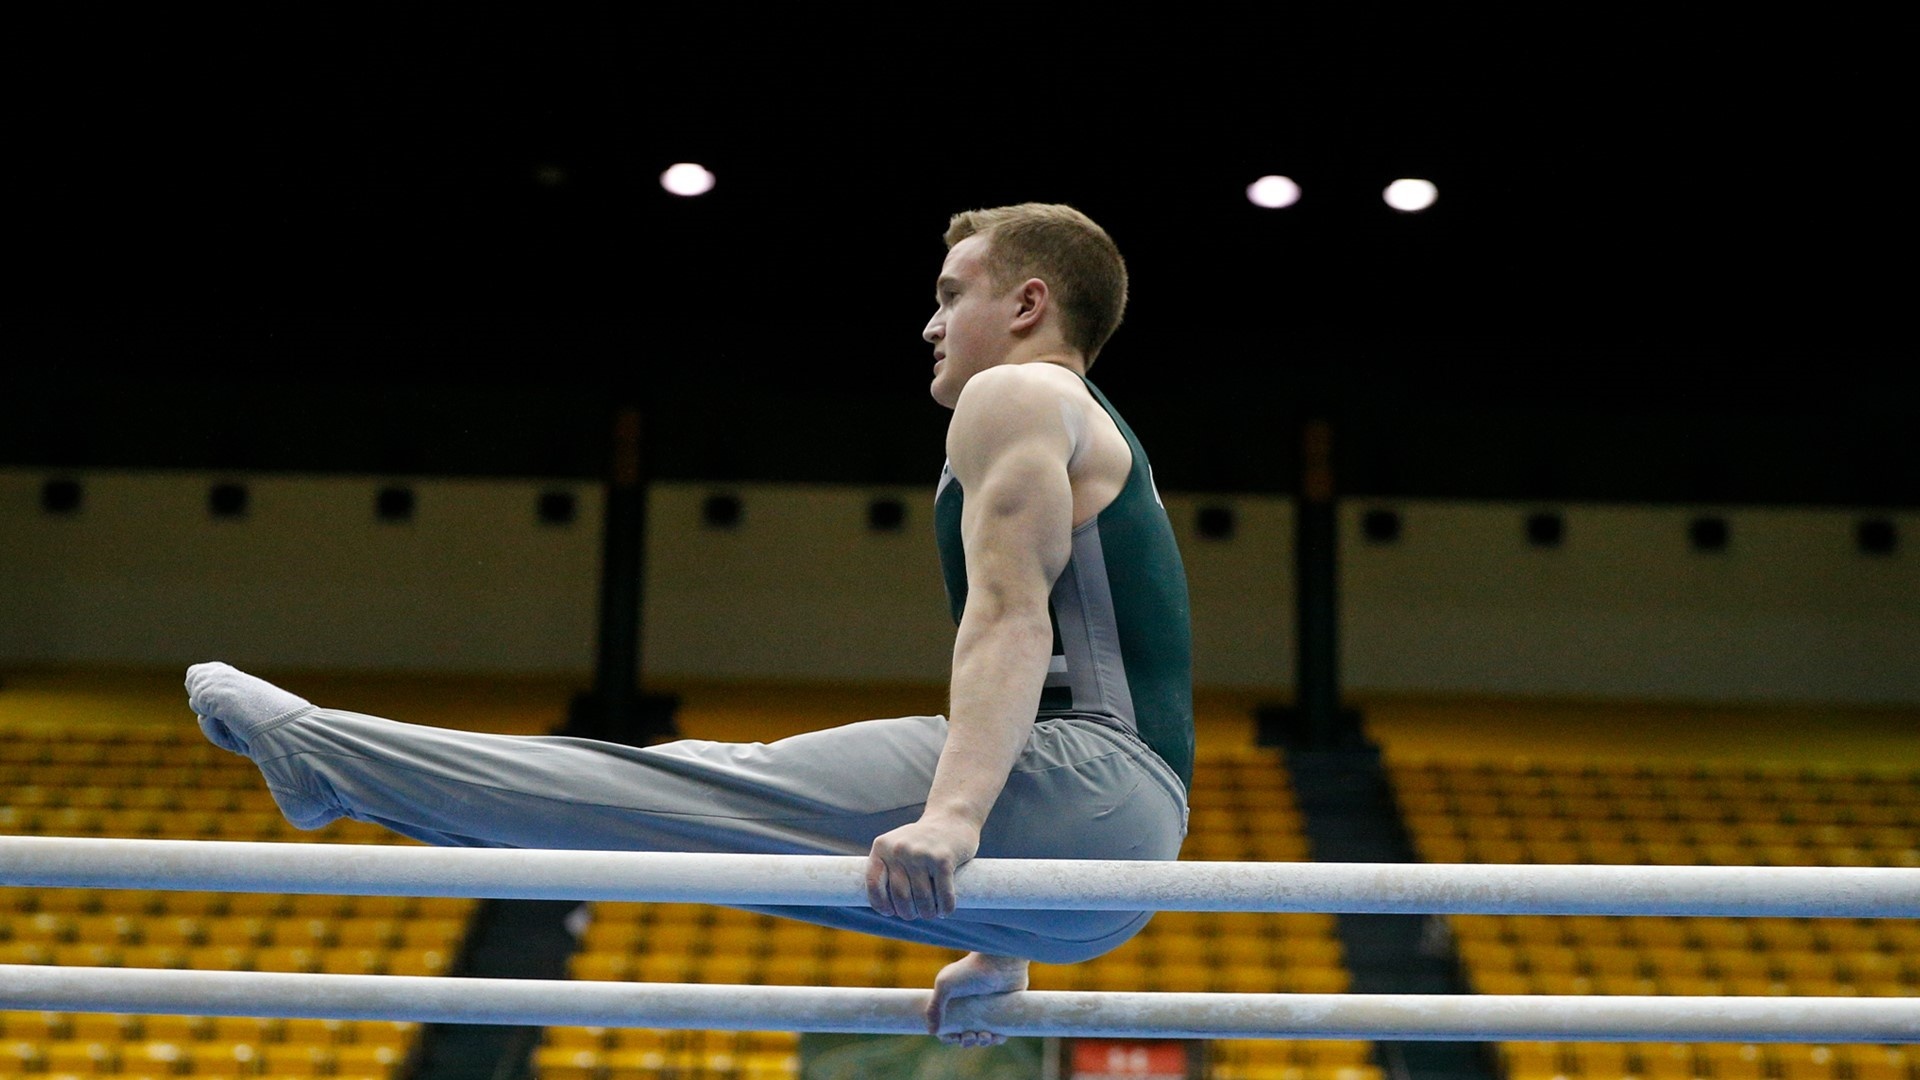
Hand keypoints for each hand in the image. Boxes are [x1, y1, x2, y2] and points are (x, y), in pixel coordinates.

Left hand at [865, 815, 979, 919]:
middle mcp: (899, 849)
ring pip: (922, 899)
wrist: (952, 818)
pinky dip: (945, 908)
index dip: (881, 904)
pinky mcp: (944, 859)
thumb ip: (888, 869)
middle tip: (915, 914)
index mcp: (882, 847)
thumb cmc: (922, 840)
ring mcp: (921, 853)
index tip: (890, 912)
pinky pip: (943, 895)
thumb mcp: (897, 846)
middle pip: (900, 896)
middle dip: (908, 912)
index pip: (874, 883)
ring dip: (927, 913)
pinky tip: (945, 910)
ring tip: (931, 913)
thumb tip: (885, 906)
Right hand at [925, 952, 1028, 1045]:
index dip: (948, 1036)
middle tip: (970, 1036)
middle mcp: (970, 1006)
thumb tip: (932, 1031)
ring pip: (983, 1036)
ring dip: (982, 1042)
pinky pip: (1001, 1032)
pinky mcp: (1004, 1010)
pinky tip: (995, 1036)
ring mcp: (988, 1009)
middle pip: (965, 1034)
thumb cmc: (971, 970)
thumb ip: (934, 1008)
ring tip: (984, 1036)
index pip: (947, 1026)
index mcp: (954, 1001)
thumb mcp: (946, 985)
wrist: (1000, 961)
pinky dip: (997, 1039)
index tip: (953, 1037)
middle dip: (966, 1041)